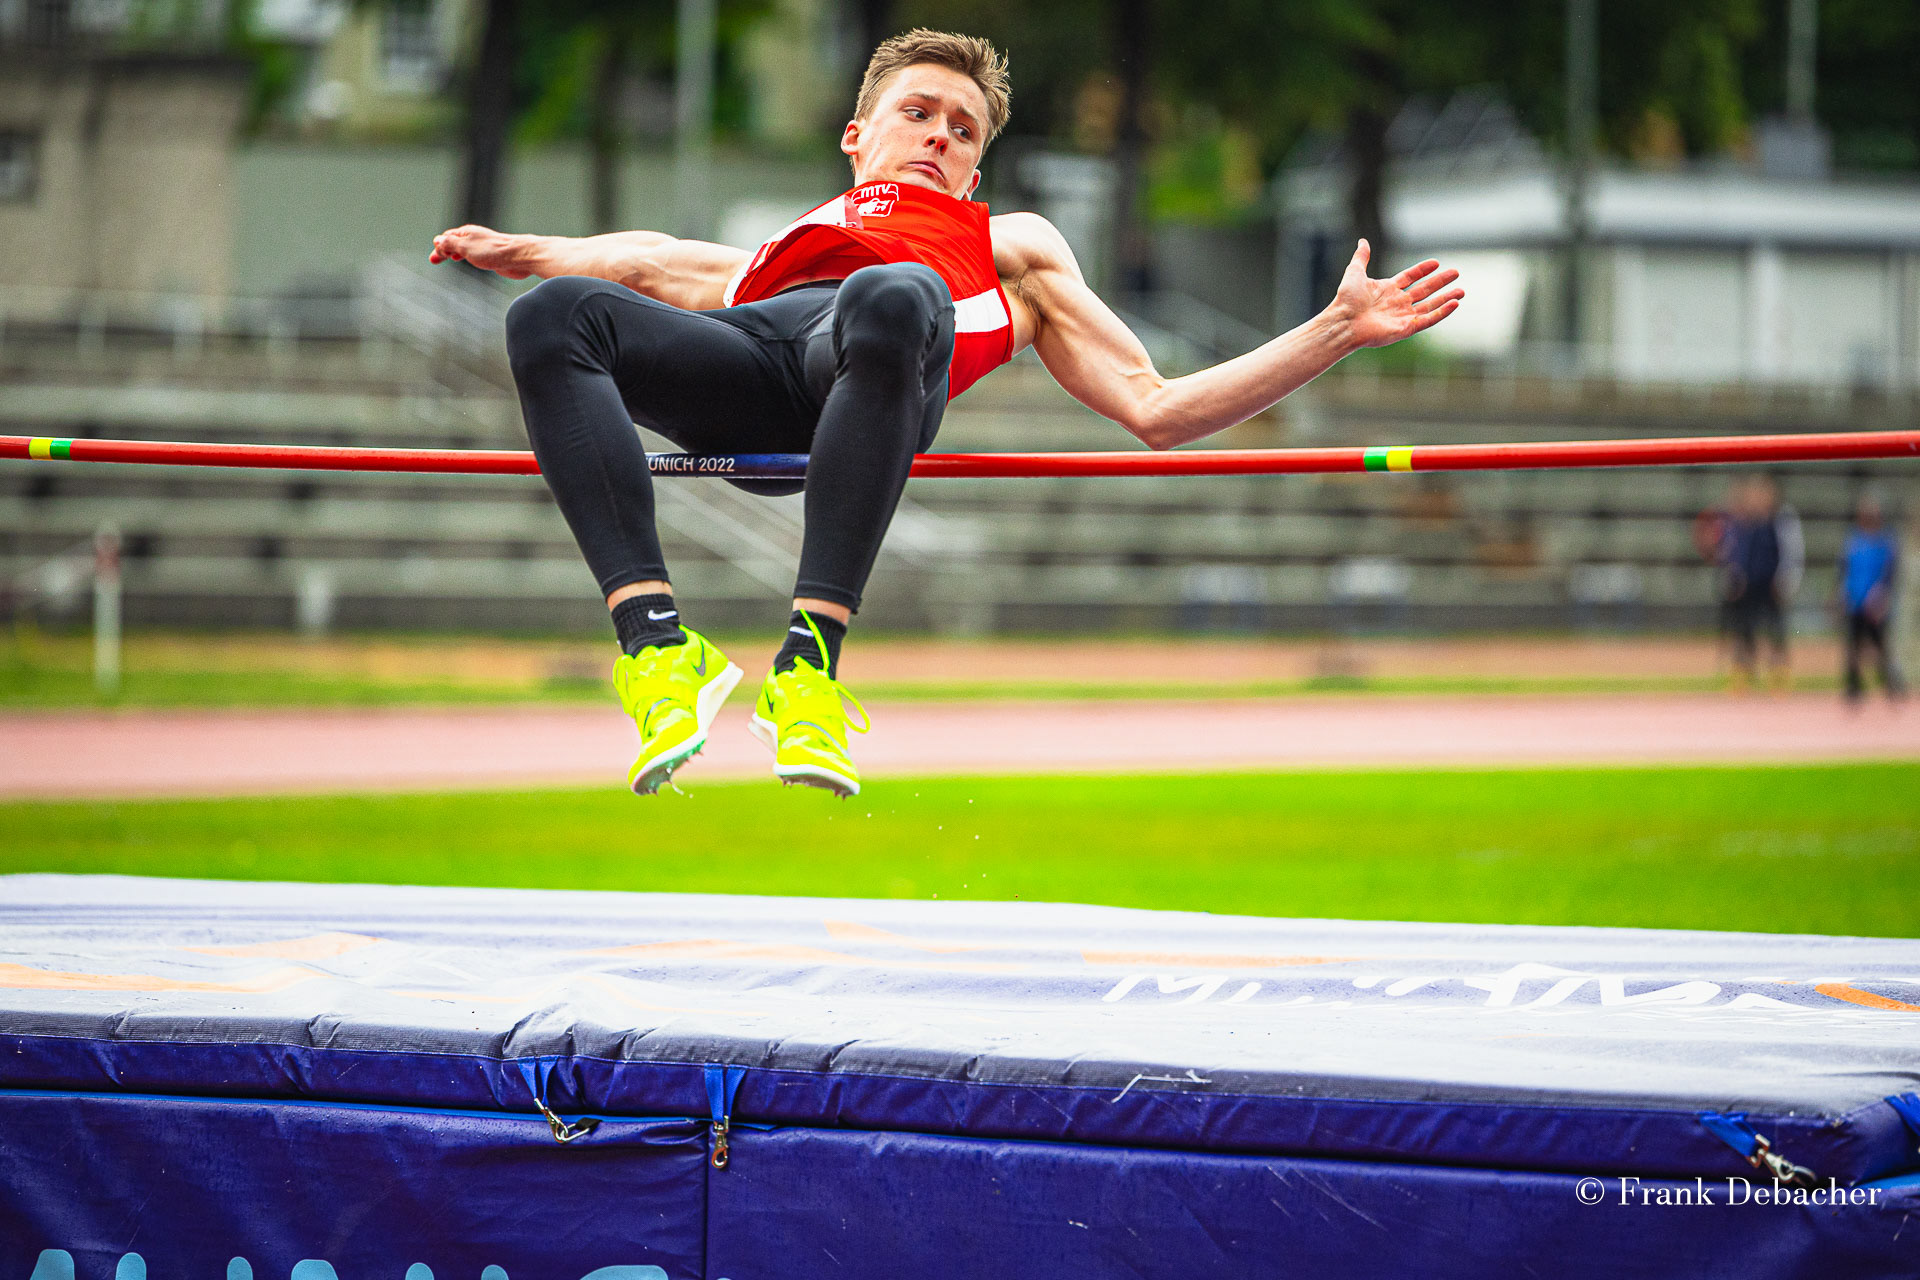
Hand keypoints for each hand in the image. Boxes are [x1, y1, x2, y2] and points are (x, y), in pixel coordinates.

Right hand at [429, 225, 533, 277]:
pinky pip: (475, 255)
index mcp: (466, 233)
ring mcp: (483, 248)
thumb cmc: (494, 251)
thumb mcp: (466, 247)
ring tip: (449, 258)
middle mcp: (474, 238)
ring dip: (454, 253)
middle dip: (444, 250)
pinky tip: (469, 261)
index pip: (446, 237)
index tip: (434, 258)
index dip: (439, 246)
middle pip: (454, 242)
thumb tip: (437, 239)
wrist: (519, 257)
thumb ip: (451, 244)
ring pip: (465, 249)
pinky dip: (467, 258)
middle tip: (434, 260)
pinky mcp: (492, 257)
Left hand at [1329, 240, 1463, 348]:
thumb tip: (1363, 241)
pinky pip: (1428, 320)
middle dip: (1441, 282)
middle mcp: (1397, 303)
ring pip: (1430, 306)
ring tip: (1462, 291)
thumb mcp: (1355, 272)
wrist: (1344, 321)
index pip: (1410, 278)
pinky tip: (1454, 304)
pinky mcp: (1406, 328)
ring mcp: (1402, 316)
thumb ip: (1361, 257)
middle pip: (1424, 291)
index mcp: (1387, 290)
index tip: (1436, 263)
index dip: (1423, 270)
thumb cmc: (1346, 300)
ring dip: (1446, 299)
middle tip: (1456, 273)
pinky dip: (1442, 312)